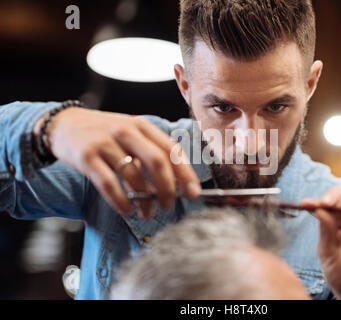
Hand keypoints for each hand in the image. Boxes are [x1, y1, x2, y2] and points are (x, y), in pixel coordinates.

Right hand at [33, 107, 200, 218]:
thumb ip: (150, 155)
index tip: (194, 193)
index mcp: (142, 126)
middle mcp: (126, 131)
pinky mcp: (86, 156)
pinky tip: (127, 211)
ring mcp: (105, 142)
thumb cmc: (103, 134)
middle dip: (168, 188)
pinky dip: (120, 201)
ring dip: (144, 200)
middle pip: (158, 162)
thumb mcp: (130, 136)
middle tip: (169, 206)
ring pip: (134, 175)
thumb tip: (172, 186)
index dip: (185, 173)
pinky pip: (108, 183)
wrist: (63, 124)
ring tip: (147, 213)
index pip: (171, 150)